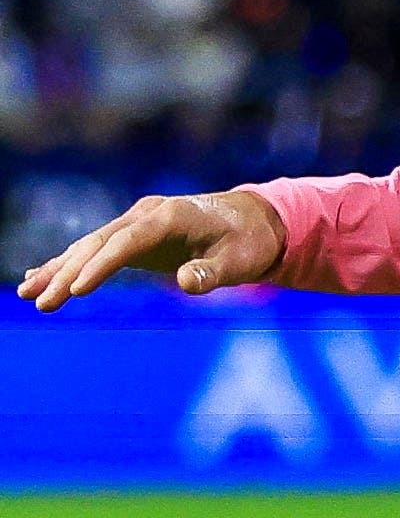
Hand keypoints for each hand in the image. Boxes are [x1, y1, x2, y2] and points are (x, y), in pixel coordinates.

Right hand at [17, 189, 286, 312]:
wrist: (253, 221)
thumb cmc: (247, 243)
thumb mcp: (240, 261)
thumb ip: (213, 272)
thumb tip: (188, 282)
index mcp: (171, 216)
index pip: (127, 241)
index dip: (101, 265)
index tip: (77, 289)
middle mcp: (147, 214)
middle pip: (99, 244)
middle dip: (68, 273)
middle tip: (42, 302)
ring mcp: (136, 222)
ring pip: (89, 246)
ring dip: (58, 269)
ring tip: (27, 293)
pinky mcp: (131, 235)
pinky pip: (93, 249)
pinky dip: (66, 263)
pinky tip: (35, 278)